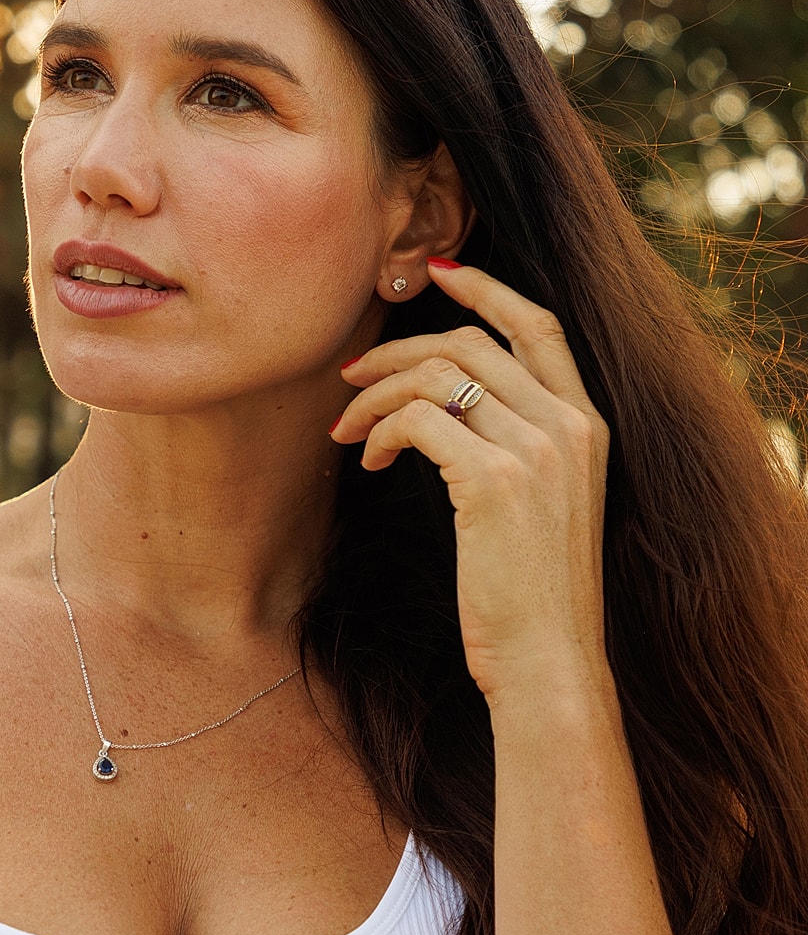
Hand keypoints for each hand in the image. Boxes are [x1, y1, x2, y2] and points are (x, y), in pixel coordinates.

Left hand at [330, 261, 610, 699]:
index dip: (487, 289)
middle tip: (351, 374)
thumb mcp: (542, 505)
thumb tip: (443, 404)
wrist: (548, 659)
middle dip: (399, 348)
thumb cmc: (532, 593)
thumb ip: (514, 446)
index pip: (539, 325)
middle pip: (471, 343)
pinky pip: (419, 419)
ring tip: (348, 429)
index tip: (437, 274)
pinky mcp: (496, 480)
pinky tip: (370, 459)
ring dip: (377, 393)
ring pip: (437, 375)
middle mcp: (569, 425)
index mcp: (587, 423)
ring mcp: (538, 450)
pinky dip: (381, 429)